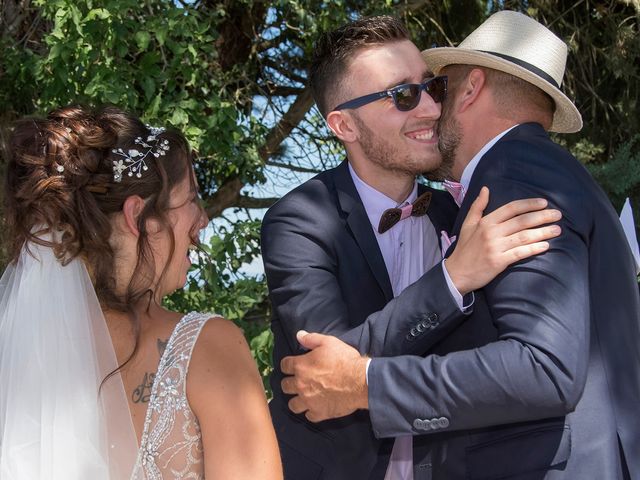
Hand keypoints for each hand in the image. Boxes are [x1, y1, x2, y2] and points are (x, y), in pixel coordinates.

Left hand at [280, 331, 368, 421]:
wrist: (359, 381)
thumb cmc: (344, 360)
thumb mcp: (329, 342)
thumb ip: (311, 339)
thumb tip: (299, 335)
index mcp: (300, 366)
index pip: (284, 366)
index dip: (287, 365)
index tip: (291, 365)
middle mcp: (300, 384)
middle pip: (284, 386)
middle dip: (289, 383)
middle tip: (297, 381)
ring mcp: (308, 400)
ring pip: (293, 405)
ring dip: (296, 400)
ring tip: (303, 397)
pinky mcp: (319, 413)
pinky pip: (308, 416)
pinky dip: (311, 412)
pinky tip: (316, 407)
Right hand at [446, 187, 561, 294]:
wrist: (457, 273)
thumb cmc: (465, 248)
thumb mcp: (468, 224)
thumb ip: (477, 206)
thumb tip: (485, 189)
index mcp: (486, 222)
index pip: (511, 208)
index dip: (529, 204)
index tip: (544, 203)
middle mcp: (491, 232)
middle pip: (522, 221)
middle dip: (542, 217)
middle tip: (558, 215)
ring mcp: (495, 247)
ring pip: (524, 236)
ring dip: (543, 232)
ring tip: (557, 230)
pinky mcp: (498, 262)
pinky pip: (520, 253)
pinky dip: (534, 249)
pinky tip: (545, 246)